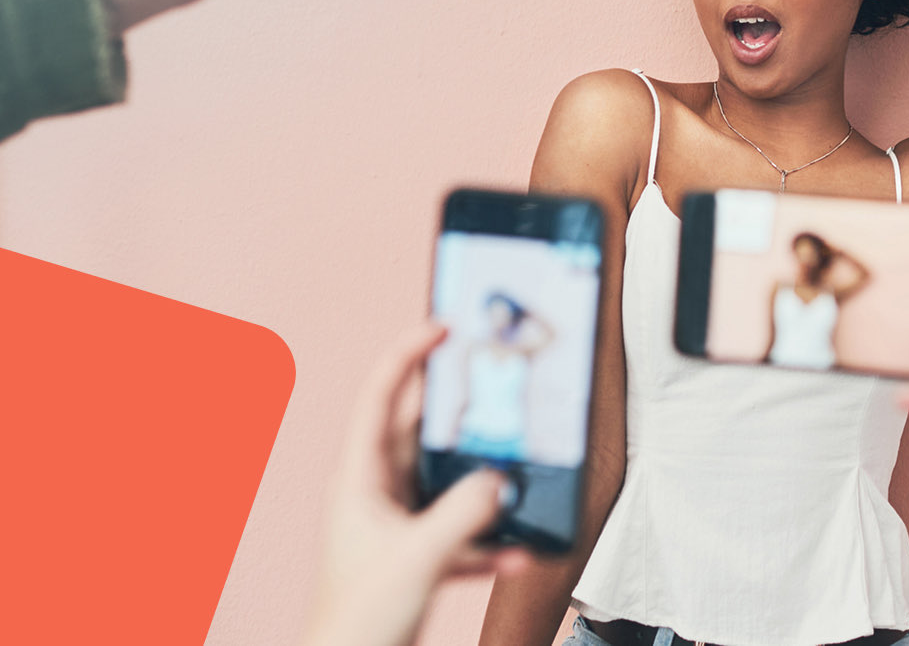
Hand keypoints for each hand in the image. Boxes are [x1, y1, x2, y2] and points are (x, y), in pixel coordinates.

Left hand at [302, 323, 531, 645]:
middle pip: (421, 430)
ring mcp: (398, 522)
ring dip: (482, 476)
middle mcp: (378, 491)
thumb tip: (498, 481)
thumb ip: (462, 515)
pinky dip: (490, 535)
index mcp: (361, 477)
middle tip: (491, 374)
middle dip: (458, 406)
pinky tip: (518, 547)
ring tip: (515, 459)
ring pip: (447, 479)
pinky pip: (462, 529)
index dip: (408, 355)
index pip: (382, 397)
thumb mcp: (417, 558)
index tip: (440, 327)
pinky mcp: (417, 553)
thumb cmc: (356, 618)